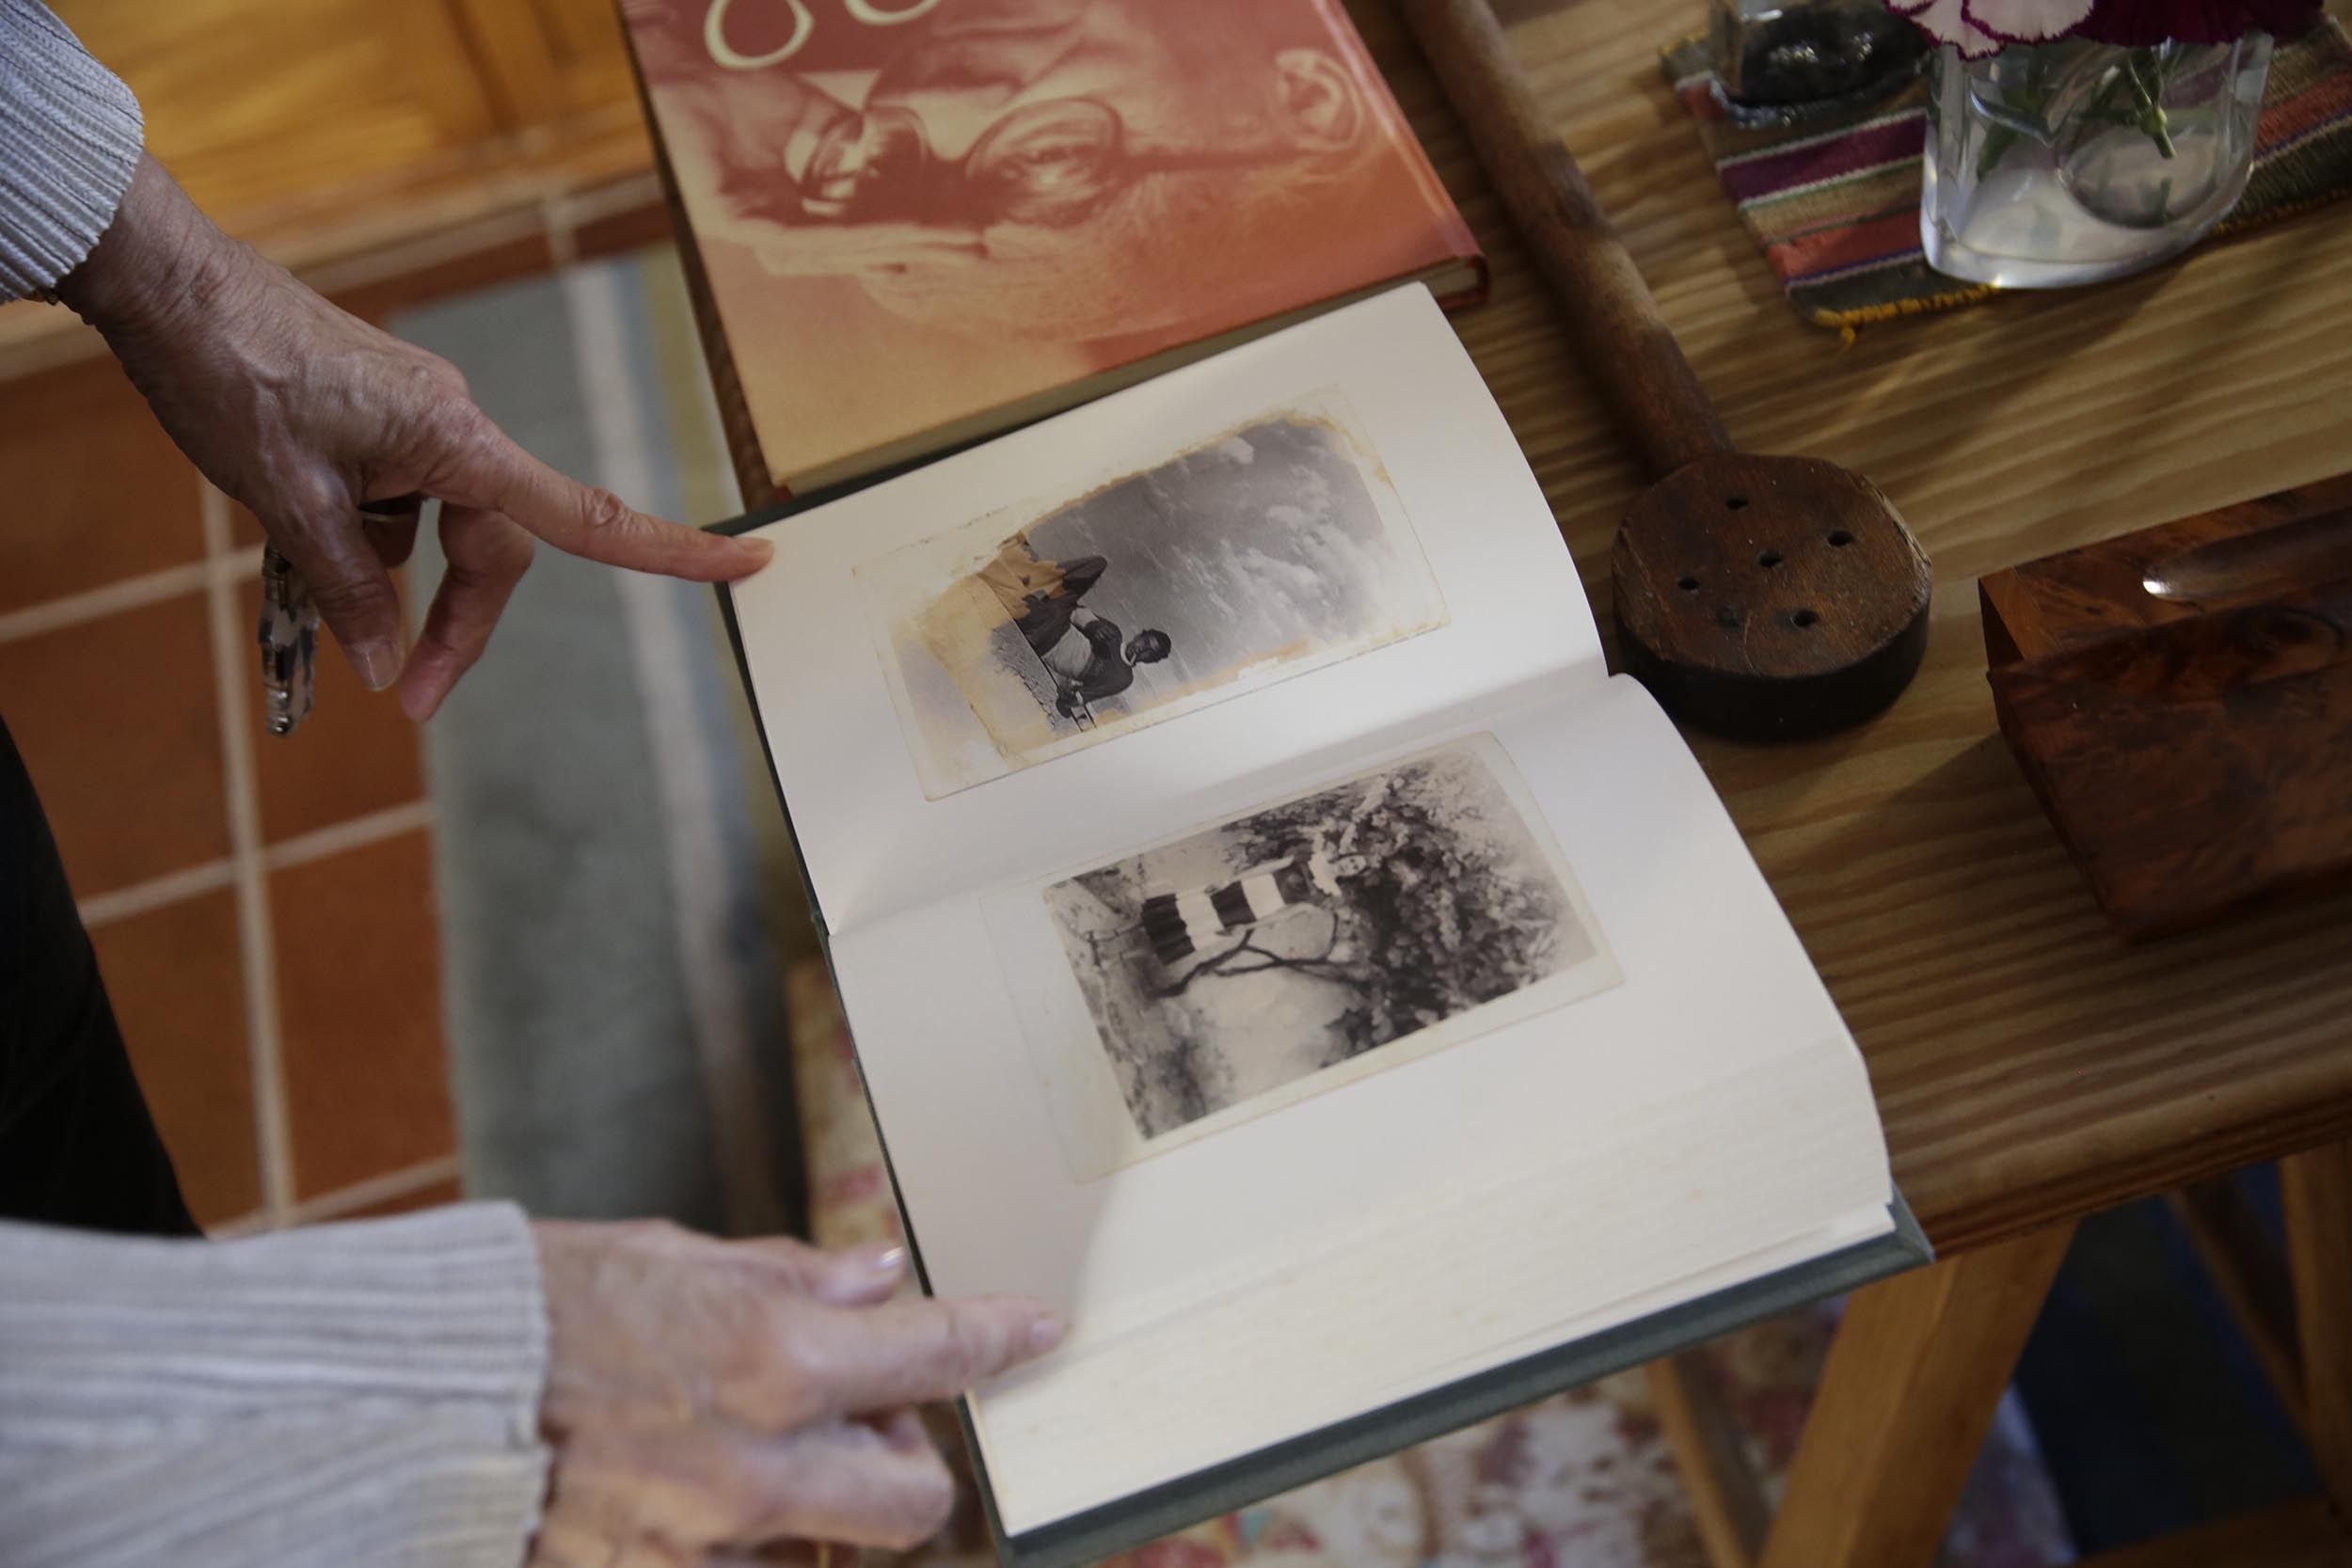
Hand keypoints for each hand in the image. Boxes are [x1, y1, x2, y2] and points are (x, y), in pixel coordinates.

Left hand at [58, 154, 771, 720]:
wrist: (168, 283)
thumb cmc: (228, 375)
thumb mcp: (284, 502)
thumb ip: (348, 587)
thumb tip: (386, 666)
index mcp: (455, 441)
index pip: (586, 516)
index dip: (674, 551)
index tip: (750, 566)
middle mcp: (457, 423)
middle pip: (496, 550)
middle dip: (457, 627)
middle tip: (404, 698)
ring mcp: (422, 415)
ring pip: (439, 526)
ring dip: (388, 571)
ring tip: (295, 569)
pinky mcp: (387, 410)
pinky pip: (403, 493)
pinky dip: (365, 529)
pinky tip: (297, 517)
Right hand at [528, 1220, 1061, 1567]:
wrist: (400, 1393)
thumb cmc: (530, 1306)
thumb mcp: (670, 1256)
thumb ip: (789, 1278)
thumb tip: (876, 1277)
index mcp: (772, 1359)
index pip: (930, 1355)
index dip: (996, 1340)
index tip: (1036, 1333)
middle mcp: (756, 1467)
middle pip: (913, 1502)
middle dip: (902, 1464)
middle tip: (858, 1423)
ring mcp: (704, 1546)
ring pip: (826, 1553)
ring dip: (813, 1509)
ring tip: (739, 1454)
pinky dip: (734, 1541)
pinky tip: (679, 1490)